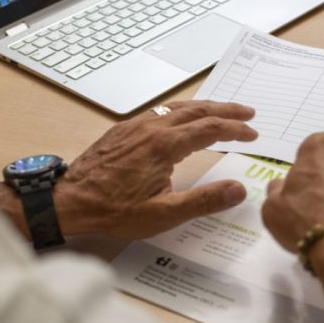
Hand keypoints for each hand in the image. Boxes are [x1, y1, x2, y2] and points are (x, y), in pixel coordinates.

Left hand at [54, 101, 257, 238]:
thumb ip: (204, 201)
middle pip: (197, 110)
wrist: (70, 201)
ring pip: (178, 108)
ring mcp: (135, 126)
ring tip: (222, 111)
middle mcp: (151, 128)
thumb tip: (239, 190)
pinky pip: (159, 112)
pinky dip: (182, 111)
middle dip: (226, 110)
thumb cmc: (113, 211)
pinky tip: (183, 119)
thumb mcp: (163, 214)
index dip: (235, 130)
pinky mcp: (123, 130)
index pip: (210, 129)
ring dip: (204, 107)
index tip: (253, 135)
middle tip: (248, 113)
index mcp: (165, 146)